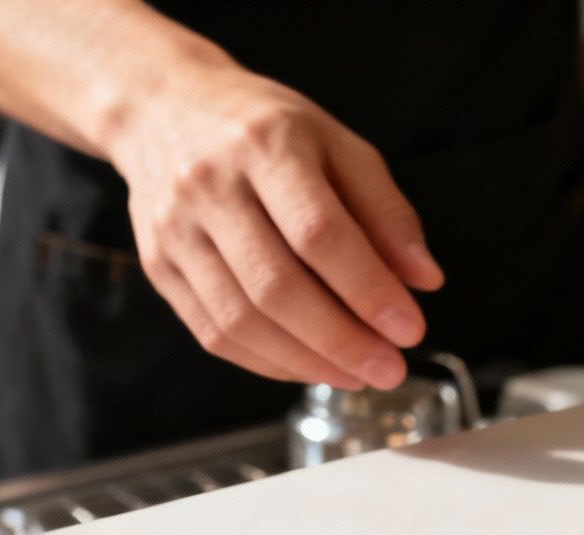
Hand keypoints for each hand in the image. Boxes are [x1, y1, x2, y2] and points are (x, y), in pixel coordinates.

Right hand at [107, 63, 444, 390]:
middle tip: (390, 371)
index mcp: (265, 146)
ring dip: (307, 361)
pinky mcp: (157, 266)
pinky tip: (312, 367)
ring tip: (358, 376)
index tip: (410, 329)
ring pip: (239, 319)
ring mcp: (175, 230)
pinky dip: (269, 361)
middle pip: (276, 285)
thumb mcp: (339, 146)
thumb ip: (386, 212)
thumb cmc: (267, 130)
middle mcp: (210, 187)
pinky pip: (213, 332)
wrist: (164, 108)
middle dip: (341, 341)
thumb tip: (425, 280)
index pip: (319, 233)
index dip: (368, 289)